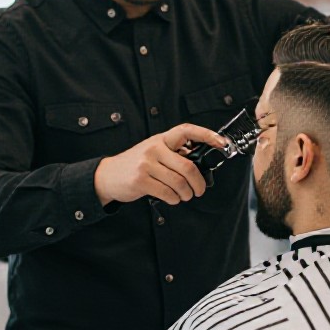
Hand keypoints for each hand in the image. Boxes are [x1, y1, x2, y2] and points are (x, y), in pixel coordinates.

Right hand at [93, 124, 227, 205]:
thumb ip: (173, 154)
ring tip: (184, 196)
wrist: (108, 175)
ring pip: (179, 183)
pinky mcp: (140, 180)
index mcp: (161, 139)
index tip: (222, 143)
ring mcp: (146, 164)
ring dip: (186, 194)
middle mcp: (154, 148)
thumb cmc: (136, 164)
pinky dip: (174, 199)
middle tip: (200, 190)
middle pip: (188, 167)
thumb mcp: (154, 152)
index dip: (207, 135)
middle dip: (199, 183)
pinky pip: (167, 193)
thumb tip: (199, 163)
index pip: (186, 131)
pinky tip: (172, 198)